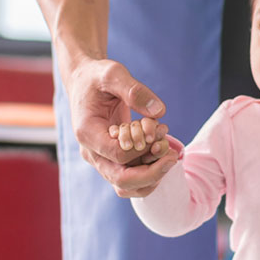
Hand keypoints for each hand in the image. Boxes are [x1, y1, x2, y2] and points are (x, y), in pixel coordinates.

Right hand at [66, 57, 177, 197]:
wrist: (86, 82)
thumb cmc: (98, 76)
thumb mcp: (113, 73)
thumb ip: (134, 90)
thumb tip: (159, 112)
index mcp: (87, 132)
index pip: (118, 155)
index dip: (143, 149)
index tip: (161, 133)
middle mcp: (91, 152)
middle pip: (122, 180)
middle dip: (152, 173)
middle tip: (174, 156)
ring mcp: (100, 158)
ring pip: (127, 186)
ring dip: (152, 176)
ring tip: (169, 155)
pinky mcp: (111, 159)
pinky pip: (131, 177)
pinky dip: (149, 170)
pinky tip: (161, 150)